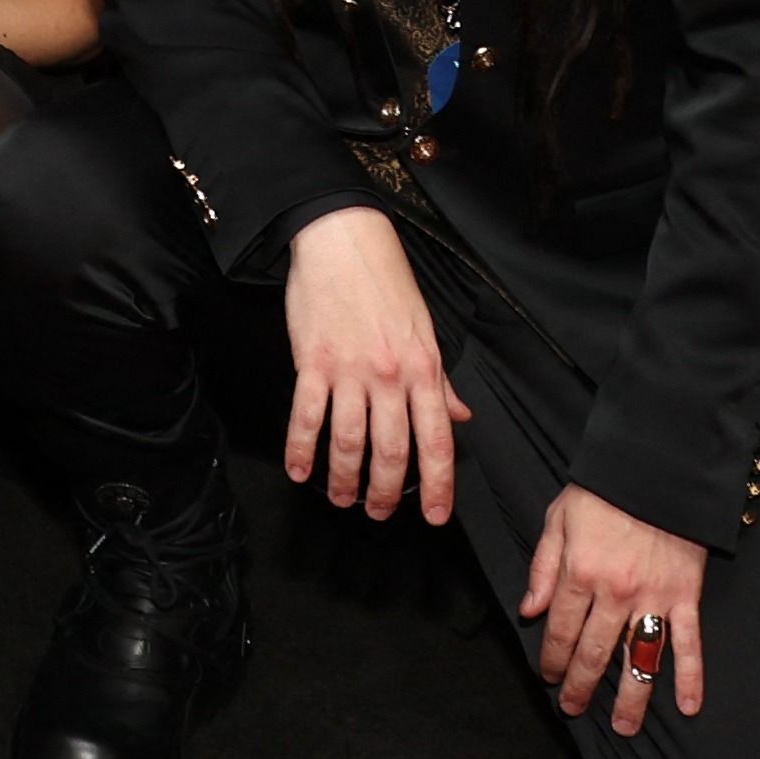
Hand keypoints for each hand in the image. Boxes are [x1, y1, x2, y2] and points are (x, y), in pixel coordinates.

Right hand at [280, 204, 469, 523]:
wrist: (343, 242)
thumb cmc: (386, 283)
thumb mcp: (425, 331)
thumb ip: (441, 380)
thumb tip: (460, 416)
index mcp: (423, 369)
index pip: (437, 440)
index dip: (439, 485)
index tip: (438, 516)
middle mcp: (390, 376)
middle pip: (391, 450)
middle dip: (387, 491)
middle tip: (379, 513)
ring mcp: (349, 370)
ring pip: (349, 441)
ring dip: (344, 478)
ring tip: (341, 498)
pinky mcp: (312, 361)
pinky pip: (307, 415)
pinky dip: (301, 448)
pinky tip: (299, 469)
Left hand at [519, 485, 709, 731]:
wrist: (657, 469)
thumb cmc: (603, 491)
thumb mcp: (558, 519)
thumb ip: (543, 568)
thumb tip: (530, 611)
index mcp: (580, 573)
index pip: (561, 629)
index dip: (552, 657)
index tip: (547, 676)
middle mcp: (615, 593)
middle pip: (595, 652)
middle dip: (581, 685)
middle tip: (571, 708)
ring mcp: (654, 598)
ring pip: (639, 659)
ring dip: (631, 698)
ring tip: (623, 727)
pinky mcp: (686, 597)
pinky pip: (689, 644)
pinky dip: (691, 677)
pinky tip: (688, 707)